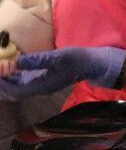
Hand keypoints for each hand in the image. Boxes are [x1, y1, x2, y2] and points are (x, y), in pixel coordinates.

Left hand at [0, 47, 125, 100]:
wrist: (93, 64)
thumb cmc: (78, 59)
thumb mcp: (59, 57)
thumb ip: (38, 60)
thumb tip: (16, 61)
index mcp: (42, 86)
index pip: (16, 90)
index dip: (4, 83)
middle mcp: (39, 89)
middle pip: (13, 92)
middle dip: (2, 83)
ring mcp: (41, 85)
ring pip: (17, 88)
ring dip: (7, 80)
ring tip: (1, 69)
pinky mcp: (42, 80)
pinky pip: (22, 82)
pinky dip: (14, 77)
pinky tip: (11, 67)